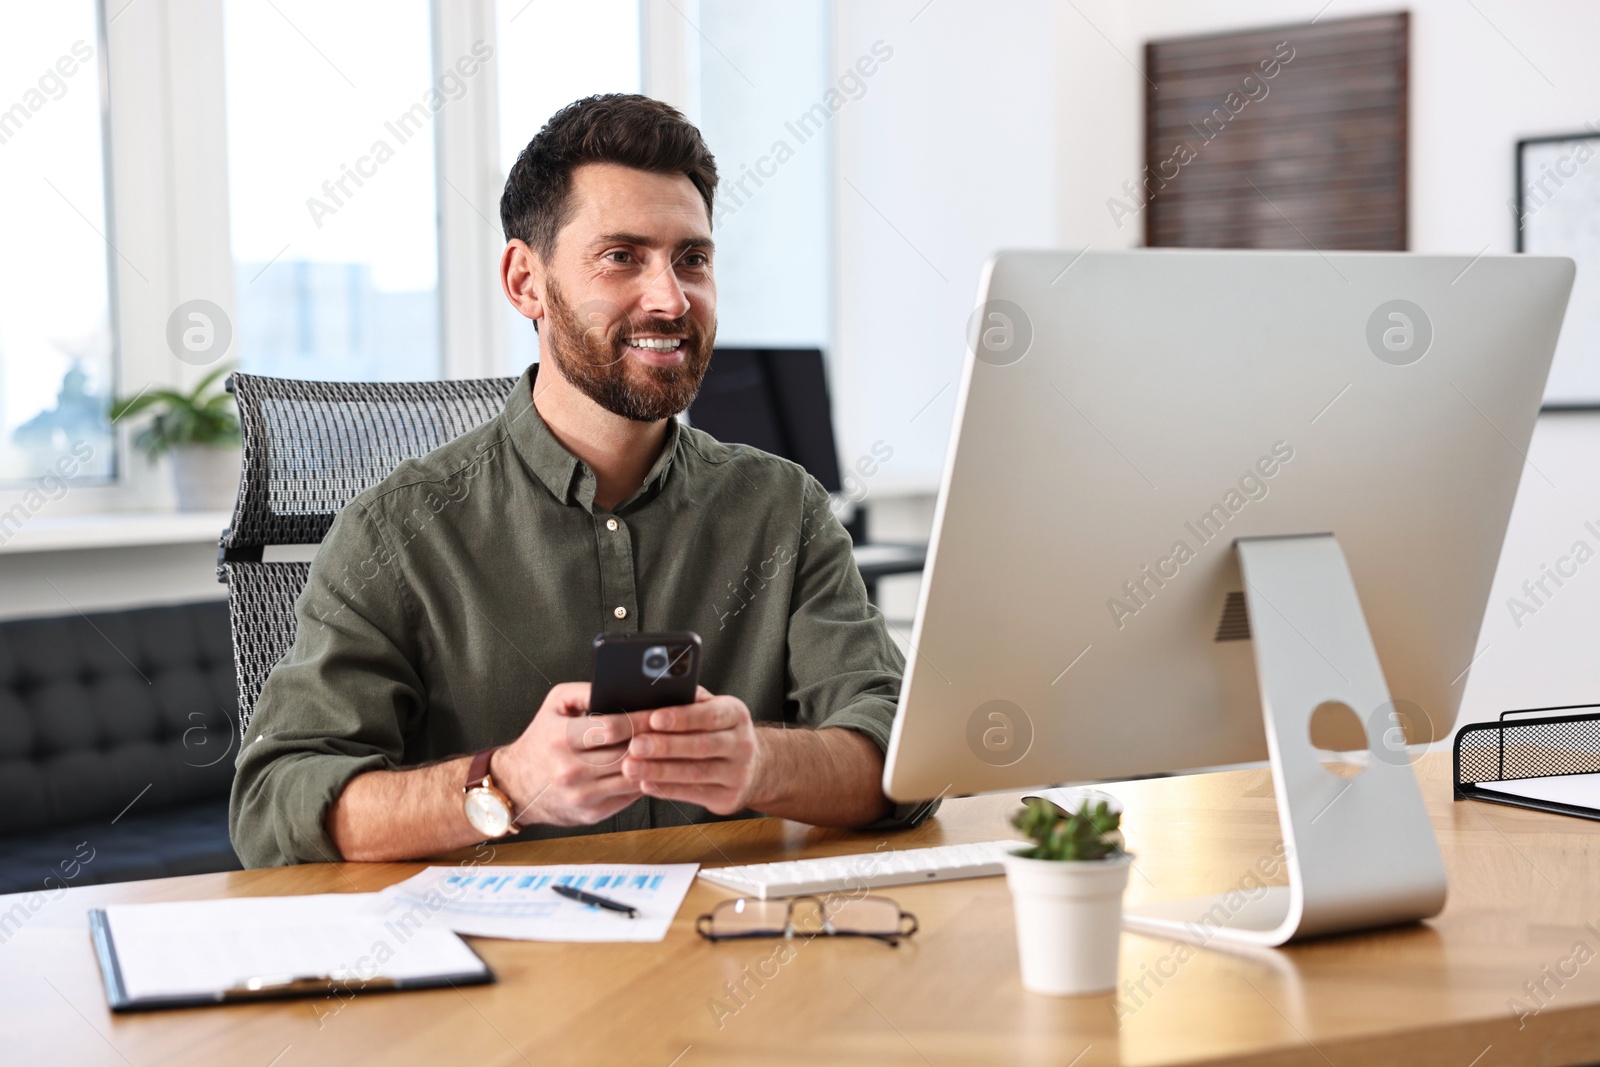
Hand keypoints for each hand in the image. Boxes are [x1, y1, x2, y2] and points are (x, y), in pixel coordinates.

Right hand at [493, 682, 655, 826]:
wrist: (516, 785)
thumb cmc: (541, 739)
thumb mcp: (555, 705)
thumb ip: (586, 692)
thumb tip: (621, 688)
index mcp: (561, 738)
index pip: (613, 728)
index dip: (640, 719)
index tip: (660, 712)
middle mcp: (570, 770)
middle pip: (627, 753)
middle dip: (654, 740)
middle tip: (674, 728)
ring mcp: (582, 796)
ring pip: (633, 777)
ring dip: (655, 763)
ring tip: (671, 748)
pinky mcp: (592, 814)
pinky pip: (629, 797)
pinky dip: (645, 782)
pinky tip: (655, 768)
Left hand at [620, 686, 763, 815]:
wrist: (751, 768)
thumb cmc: (716, 732)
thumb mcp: (711, 709)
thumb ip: (688, 701)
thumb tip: (652, 690)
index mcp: (735, 714)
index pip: (709, 715)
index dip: (681, 717)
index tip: (654, 718)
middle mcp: (741, 743)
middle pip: (701, 745)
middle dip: (665, 745)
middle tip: (634, 745)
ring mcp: (737, 773)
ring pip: (695, 772)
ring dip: (659, 770)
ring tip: (630, 767)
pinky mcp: (728, 797)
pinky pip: (694, 794)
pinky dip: (667, 789)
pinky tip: (645, 784)